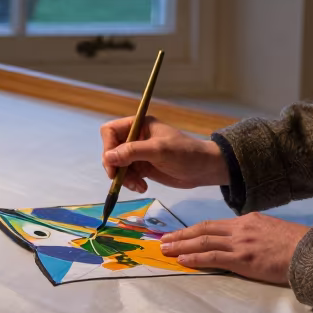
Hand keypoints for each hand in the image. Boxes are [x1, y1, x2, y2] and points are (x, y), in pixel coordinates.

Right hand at [100, 116, 228, 191]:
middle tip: (121, 179)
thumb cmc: (185, 153)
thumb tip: (108, 157)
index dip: (108, 146)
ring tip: (138, 186)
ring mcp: (138, 153)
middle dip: (115, 166)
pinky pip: (127, 175)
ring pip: (118, 165)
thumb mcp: (159, 150)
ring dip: (124, 178)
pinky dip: (131, 183)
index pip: (110, 131)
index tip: (113, 163)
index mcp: (139, 125)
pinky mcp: (143, 167)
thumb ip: (133, 152)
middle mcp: (136, 137)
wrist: (204, 169)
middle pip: (111, 150)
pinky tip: (143, 187)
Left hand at [158, 212, 307, 284]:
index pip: (214, 224)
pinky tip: (182, 260)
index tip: (180, 234)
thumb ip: (255, 233)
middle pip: (203, 229)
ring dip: (182, 246)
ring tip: (166, 250)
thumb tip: (244, 242)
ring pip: (203, 242)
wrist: (310, 251)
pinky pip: (213, 257)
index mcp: (248, 220)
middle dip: (181, 235)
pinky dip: (195, 258)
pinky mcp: (243, 259)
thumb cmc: (296, 245)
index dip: (194, 229)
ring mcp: (240, 243)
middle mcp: (240, 228)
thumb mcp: (272, 230)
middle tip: (164, 240)